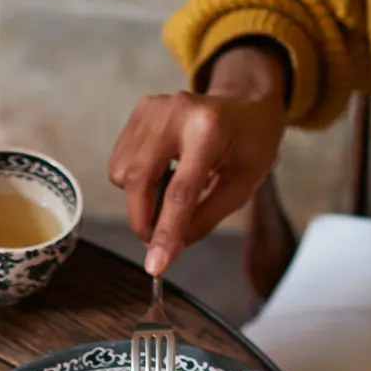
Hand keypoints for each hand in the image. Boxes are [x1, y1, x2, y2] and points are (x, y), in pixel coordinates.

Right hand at [108, 43, 287, 274]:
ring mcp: (154, 107)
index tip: (155, 266)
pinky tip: (161, 173)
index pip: (180, 192)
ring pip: (122, 173)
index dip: (165, 232)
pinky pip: (120, 161)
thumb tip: (166, 251)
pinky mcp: (140, 111)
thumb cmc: (249, 146)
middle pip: (139, 180)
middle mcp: (176, 112)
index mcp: (210, 130)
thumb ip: (203, 220)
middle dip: (143, 220)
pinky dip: (134, 180)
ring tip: (169, 192)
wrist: (245, 104)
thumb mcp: (240, 187)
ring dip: (139, 199)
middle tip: (157, 239)